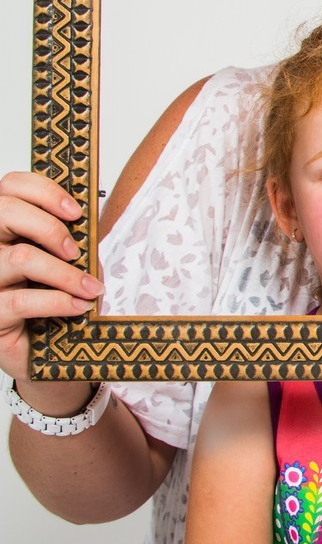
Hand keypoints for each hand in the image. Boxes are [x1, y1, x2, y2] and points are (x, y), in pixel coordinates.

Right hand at [0, 172, 102, 381]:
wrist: (47, 356)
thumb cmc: (55, 303)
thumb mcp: (64, 266)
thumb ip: (69, 242)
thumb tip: (90, 226)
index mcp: (4, 230)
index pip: (10, 187)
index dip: (42, 191)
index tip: (76, 210)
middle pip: (4, 211)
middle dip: (48, 226)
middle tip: (75, 250)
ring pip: (20, 258)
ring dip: (65, 273)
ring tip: (91, 287)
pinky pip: (21, 300)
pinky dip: (58, 301)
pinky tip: (79, 307)